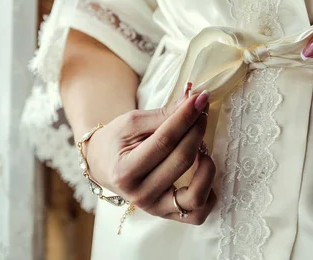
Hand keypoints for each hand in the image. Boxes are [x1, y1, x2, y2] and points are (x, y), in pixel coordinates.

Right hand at [83, 89, 215, 224]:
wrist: (103, 165)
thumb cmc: (117, 141)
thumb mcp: (132, 122)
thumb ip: (164, 114)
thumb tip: (195, 101)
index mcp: (126, 171)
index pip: (164, 141)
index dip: (186, 117)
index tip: (200, 98)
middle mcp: (140, 195)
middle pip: (181, 161)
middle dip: (197, 130)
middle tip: (202, 111)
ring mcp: (156, 208)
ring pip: (195, 196)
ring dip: (207, 168)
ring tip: (203, 149)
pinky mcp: (168, 214)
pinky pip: (199, 213)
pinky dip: (209, 192)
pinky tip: (203, 170)